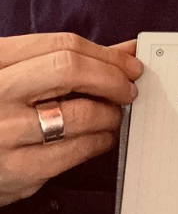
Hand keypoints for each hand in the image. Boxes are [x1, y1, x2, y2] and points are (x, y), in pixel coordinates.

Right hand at [0, 34, 140, 206]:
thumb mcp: (17, 77)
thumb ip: (66, 62)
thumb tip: (126, 51)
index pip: (62, 46)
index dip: (106, 54)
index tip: (129, 65)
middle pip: (71, 70)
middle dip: (112, 79)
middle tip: (128, 90)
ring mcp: (4, 130)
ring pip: (81, 113)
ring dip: (111, 114)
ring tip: (112, 116)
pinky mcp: (18, 167)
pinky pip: (77, 149)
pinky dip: (100, 141)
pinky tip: (100, 138)